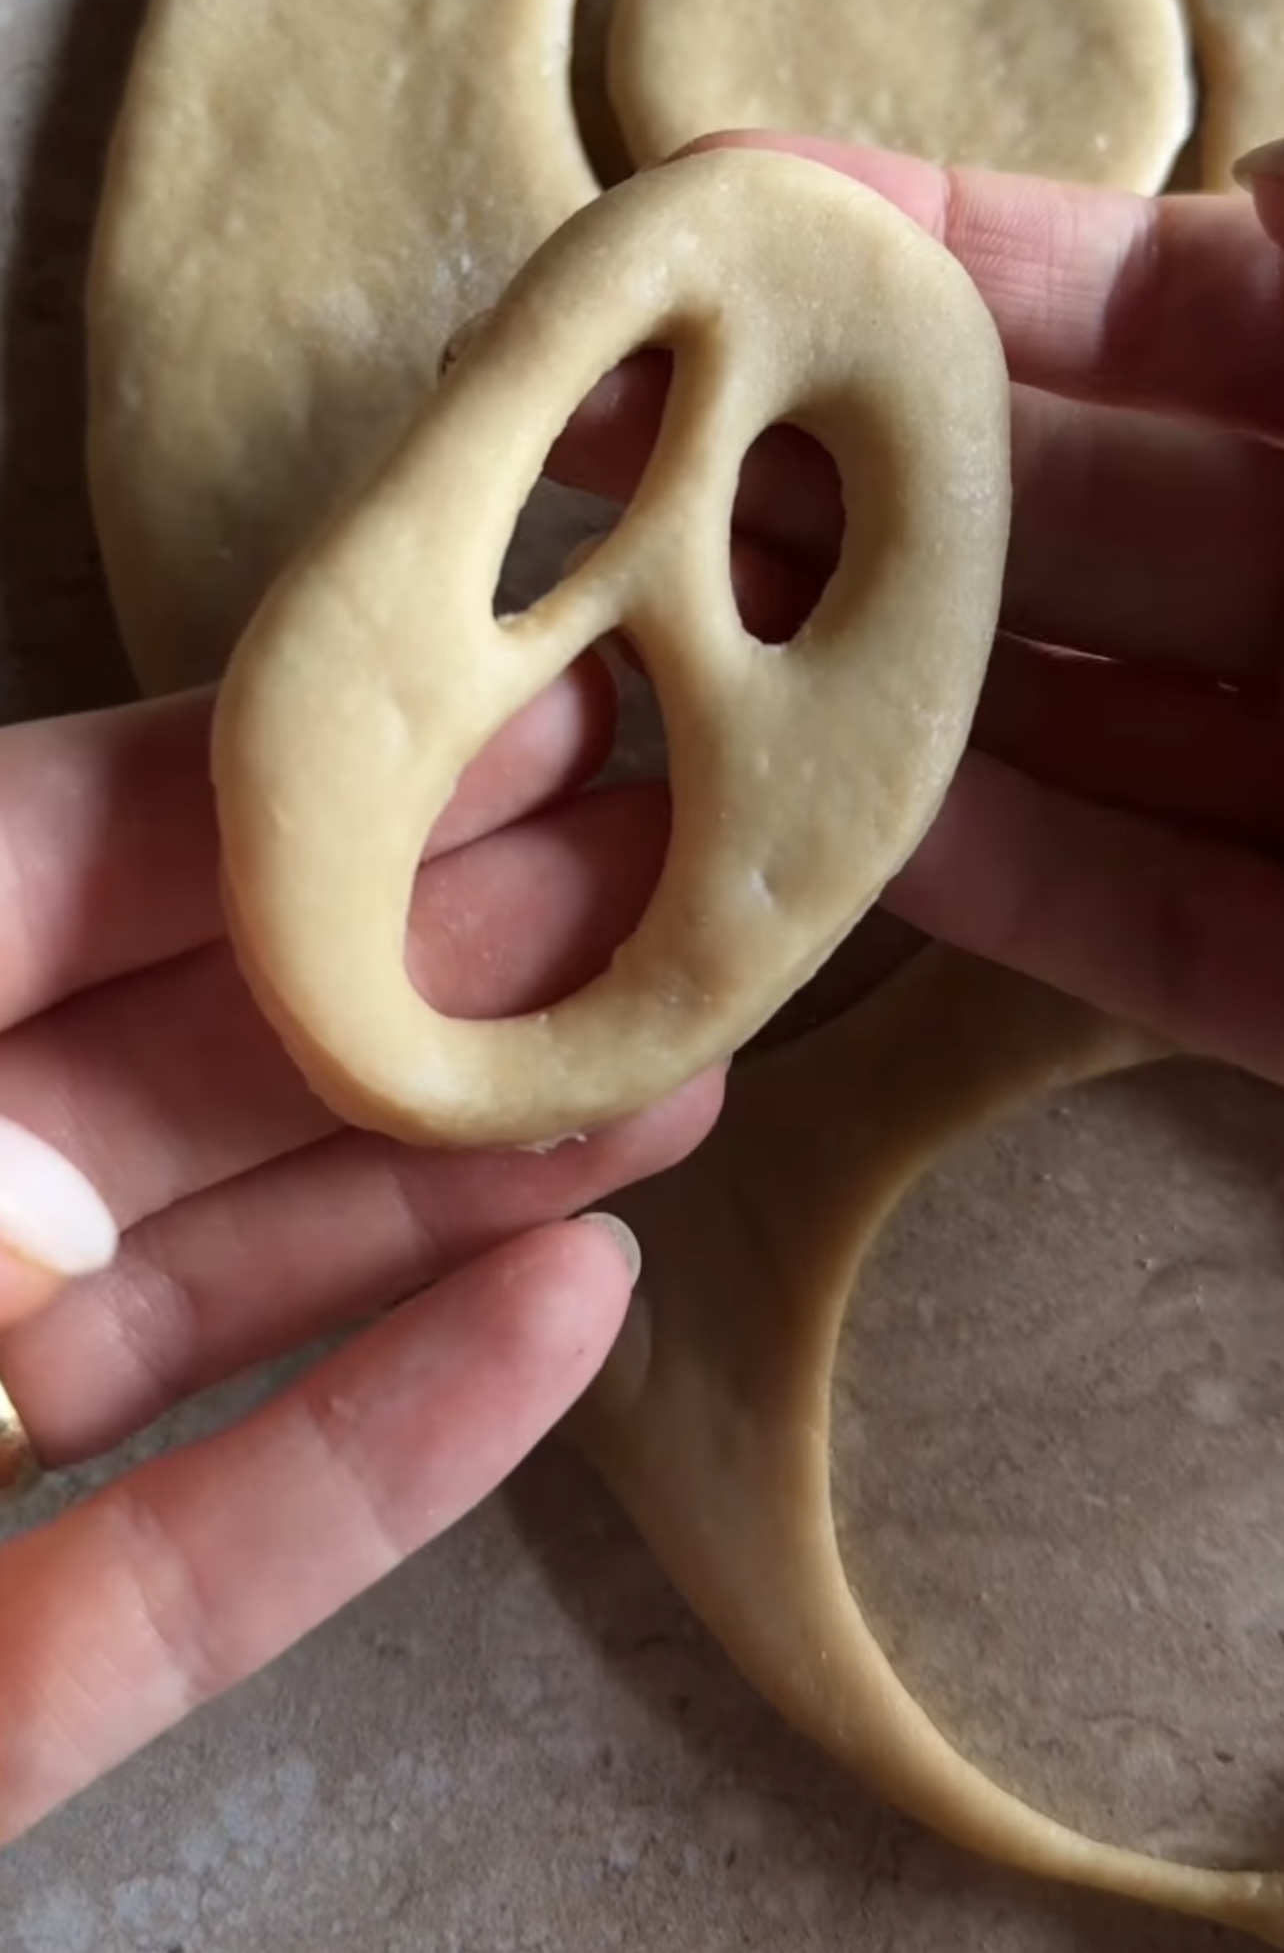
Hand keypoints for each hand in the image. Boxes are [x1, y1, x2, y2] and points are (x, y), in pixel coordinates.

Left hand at [0, 672, 722, 1841]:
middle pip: (187, 1071)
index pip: (54, 866)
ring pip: (225, 1287)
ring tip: (672, 1074)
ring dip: (456, 1183)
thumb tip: (121, 1099)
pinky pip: (201, 1560)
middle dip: (432, 968)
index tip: (515, 720)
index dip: (286, 795)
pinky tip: (569, 1319)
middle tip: (661, 884)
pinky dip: (382, 1452)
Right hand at [552, 130, 1283, 1085]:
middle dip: (828, 466)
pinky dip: (985, 881)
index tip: (735, 203)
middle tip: (604, 435)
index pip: (1136, 314)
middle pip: (1041, 518)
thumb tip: (1255, 166)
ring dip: (847, 675)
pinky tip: (802, 833)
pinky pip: (1127, 922)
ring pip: (1051, 727)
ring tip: (638, 631)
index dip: (943, 251)